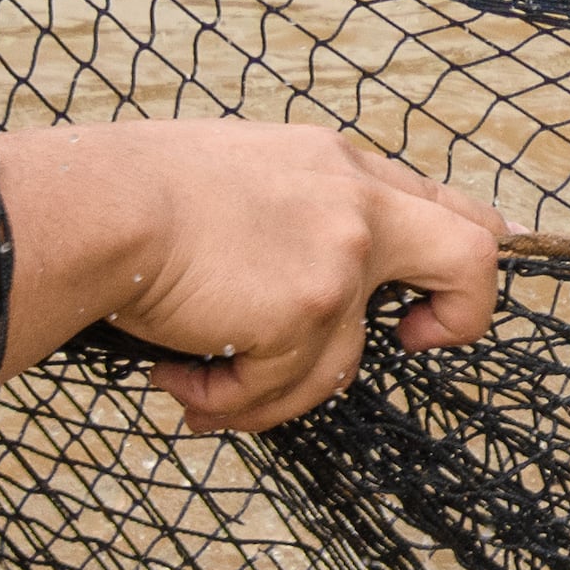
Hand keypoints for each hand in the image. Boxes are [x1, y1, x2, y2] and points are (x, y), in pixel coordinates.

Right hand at [0, 122, 507, 433]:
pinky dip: (229, 402)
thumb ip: (285, 217)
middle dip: (464, 316)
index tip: (427, 304)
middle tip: (414, 344)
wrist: (99, 205)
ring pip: (341, 365)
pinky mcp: (311, 310)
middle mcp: (356, 203)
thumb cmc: (134, 193)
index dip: (449, 256)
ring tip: (197, 387)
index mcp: (337, 166)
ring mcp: (342, 257)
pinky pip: (283, 390)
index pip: (433, 202)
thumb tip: (288, 288)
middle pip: (470, 256)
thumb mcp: (237, 177)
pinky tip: (178, 380)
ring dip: (267, 392)